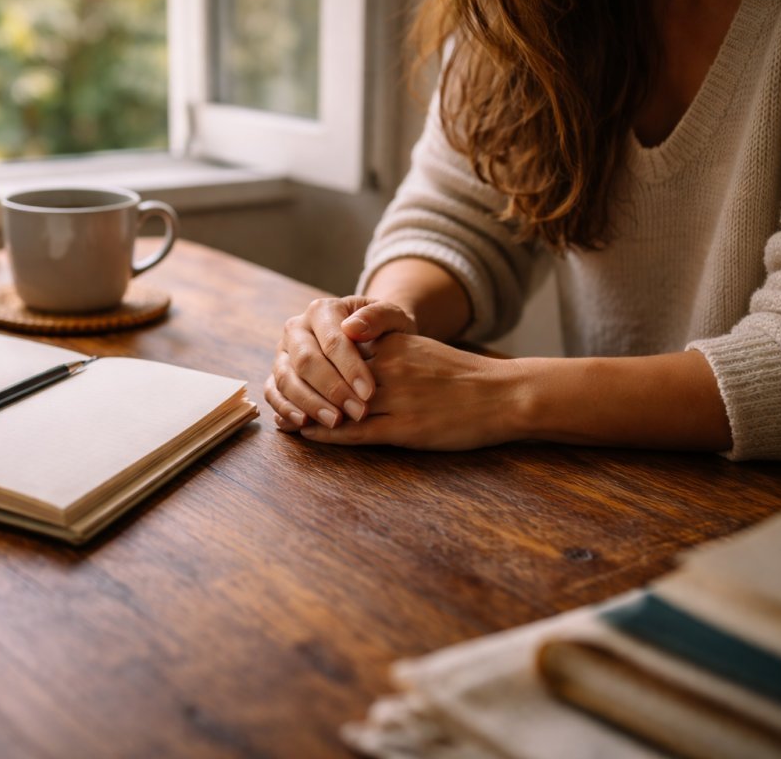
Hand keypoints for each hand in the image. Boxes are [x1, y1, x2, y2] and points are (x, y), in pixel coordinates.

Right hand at [264, 296, 417, 431]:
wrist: (372, 340)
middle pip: (306, 361)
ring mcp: (283, 353)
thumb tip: (353, 327)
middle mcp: (296, 329)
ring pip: (286, 379)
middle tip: (357, 413)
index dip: (350, 368)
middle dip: (332, 390)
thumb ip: (379, 316)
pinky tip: (304, 424)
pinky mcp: (276, 375)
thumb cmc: (384, 331)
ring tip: (335, 422)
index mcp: (322, 311)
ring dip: (310, 403)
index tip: (369, 393)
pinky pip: (272, 393)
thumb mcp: (392, 318)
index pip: (332, 340)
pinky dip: (285, 409)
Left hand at [297, 333, 522, 450]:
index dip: (310, 362)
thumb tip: (350, 347)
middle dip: (300, 387)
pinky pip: (356, 433)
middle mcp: (390, 368)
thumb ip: (386, 346)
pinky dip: (328, 434)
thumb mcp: (421, 348)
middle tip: (275, 396)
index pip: (339, 350)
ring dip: (307, 413)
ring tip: (283, 420)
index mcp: (394, 345)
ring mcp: (396, 400)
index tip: (287, 366)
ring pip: (338, 406)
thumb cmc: (465, 375)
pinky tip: (309, 435)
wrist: (505, 395)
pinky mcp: (405, 429)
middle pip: (330, 376)